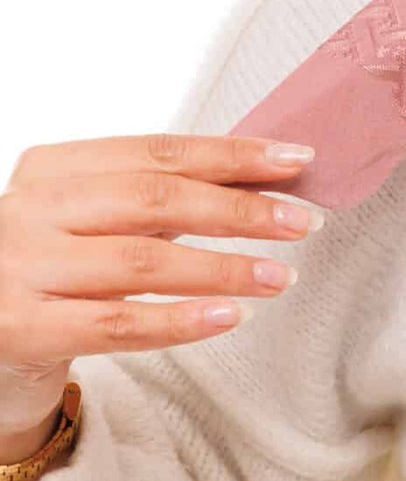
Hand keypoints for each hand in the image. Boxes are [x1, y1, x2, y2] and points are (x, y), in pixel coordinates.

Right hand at [0, 133, 322, 434]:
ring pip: (141, 262)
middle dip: (238, 208)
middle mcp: (31, 210)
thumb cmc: (50, 274)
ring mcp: (21, 269)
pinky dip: (180, 319)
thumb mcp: (90, 222)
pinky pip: (116, 323)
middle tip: (302, 220)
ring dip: (223, 268)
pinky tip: (230, 316)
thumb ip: (157, 200)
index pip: (155, 152)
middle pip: (153, 199)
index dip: (230, 155)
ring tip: (280, 276)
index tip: (293, 161)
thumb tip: (261, 182)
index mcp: (52, 169)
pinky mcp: (23, 328)